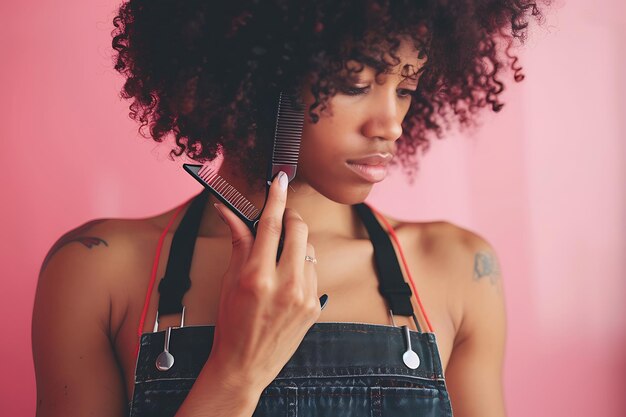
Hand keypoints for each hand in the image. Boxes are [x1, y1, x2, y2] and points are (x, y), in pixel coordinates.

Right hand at [209, 171, 321, 389]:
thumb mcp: (229, 280)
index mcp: (257, 276)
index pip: (270, 225)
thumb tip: (228, 210)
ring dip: (297, 244)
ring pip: (310, 250)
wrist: (245, 366)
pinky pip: (314, 272)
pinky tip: (287, 278)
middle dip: (291, 217)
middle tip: (280, 217)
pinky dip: (302, 266)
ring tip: (279, 257)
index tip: (280, 179)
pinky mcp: (316, 306)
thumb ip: (238, 241)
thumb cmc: (231, 323)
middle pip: (299, 230)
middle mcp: (285, 285)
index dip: (276, 197)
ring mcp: (304, 296)